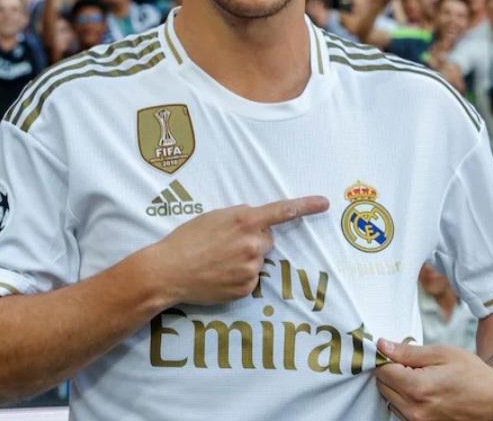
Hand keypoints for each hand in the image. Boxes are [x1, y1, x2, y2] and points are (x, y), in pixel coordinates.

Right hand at [150, 196, 328, 304]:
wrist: (168, 271)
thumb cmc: (187, 240)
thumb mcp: (213, 217)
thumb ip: (240, 217)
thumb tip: (257, 224)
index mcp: (245, 221)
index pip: (282, 211)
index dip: (306, 206)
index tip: (324, 203)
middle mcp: (253, 244)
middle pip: (266, 240)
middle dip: (253, 240)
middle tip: (225, 244)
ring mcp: (251, 268)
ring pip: (257, 260)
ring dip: (244, 259)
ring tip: (216, 261)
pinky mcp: (246, 288)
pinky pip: (250, 278)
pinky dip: (238, 276)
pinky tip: (218, 275)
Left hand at [376, 340, 492, 420]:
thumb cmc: (470, 372)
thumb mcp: (441, 353)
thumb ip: (407, 352)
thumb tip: (381, 345)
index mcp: (418, 388)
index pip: (381, 371)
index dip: (386, 358)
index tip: (396, 353)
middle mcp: (415, 410)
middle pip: (382, 385)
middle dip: (391, 371)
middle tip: (412, 365)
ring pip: (389, 398)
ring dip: (397, 386)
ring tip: (420, 378)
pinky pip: (400, 410)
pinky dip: (405, 399)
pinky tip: (423, 391)